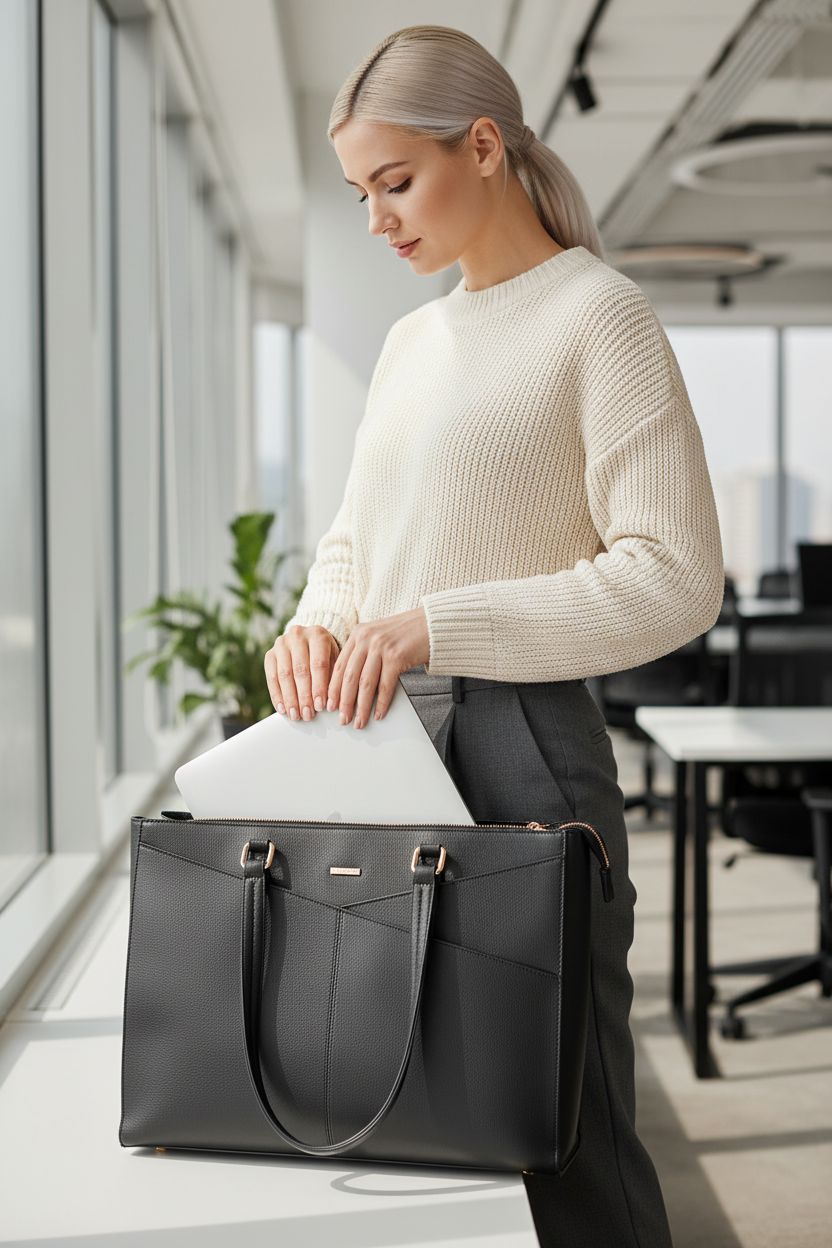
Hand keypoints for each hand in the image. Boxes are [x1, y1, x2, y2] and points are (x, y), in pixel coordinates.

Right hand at [264, 625, 340, 720]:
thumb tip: (332, 704)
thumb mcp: (335, 661)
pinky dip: (277, 695)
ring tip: (296, 715)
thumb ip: (334, 678)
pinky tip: (283, 709)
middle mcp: (298, 635)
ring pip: (284, 674)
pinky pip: (271, 677)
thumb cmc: (326, 655)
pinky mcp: (270, 654)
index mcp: (318, 634)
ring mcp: (281, 643)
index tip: (320, 706)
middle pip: (300, 670)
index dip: (319, 687)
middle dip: (304, 696)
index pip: (318, 664)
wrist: (309, 641)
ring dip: (290, 698)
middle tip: (308, 715)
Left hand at [327, 606, 429, 728]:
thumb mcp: (378, 637)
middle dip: (344, 702)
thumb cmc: (407, 633)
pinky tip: (379, 713)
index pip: (339, 665)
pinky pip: (385, 685)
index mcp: (358, 633)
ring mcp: (381, 646)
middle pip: (349, 676)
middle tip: (342, 718)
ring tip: (359, 721)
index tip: (330, 704)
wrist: (432, 624)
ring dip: (361, 707)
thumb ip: (364, 653)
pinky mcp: (397, 656)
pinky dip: (382, 703)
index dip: (333, 688)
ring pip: (365, 684)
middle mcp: (367, 638)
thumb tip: (352, 685)